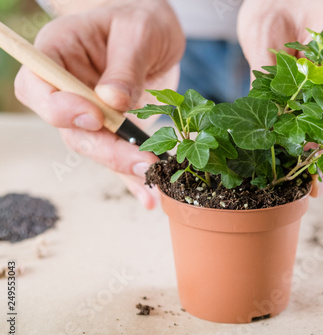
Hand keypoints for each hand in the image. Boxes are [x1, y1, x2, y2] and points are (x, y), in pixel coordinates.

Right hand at [15, 0, 184, 207]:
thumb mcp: (138, 33)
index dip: (60, 109)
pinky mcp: (112, 128)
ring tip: (154, 183)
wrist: (156, 32)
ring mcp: (88, 111)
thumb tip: (112, 103)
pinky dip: (132, 177)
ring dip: (123, 167)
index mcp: (58, 53)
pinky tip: (149, 197)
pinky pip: (117, 155)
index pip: (38, 87)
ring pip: (95, 147)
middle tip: (143, 163)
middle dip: (106, 149)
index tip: (95, 117)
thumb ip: (124, 66)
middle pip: (70, 128)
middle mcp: (67, 87)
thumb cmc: (142, 21)